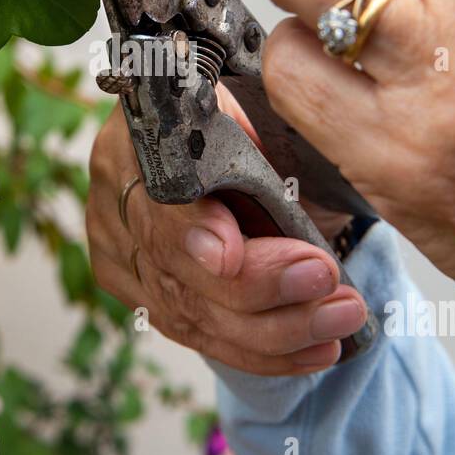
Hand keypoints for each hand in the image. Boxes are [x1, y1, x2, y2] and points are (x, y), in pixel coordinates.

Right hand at [85, 91, 367, 374]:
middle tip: (331, 287)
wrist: (203, 122)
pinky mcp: (133, 288)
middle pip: (174, 269)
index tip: (238, 255)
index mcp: (138, 133)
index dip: (196, 234)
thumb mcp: (250, 104)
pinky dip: (259, 350)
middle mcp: (116, 196)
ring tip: (338, 322)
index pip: (158, 196)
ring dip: (274, 332)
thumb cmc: (237, 110)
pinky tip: (314, 350)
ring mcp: (117, 249)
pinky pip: (193, 333)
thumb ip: (256, 144)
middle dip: (262, 289)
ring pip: (187, 314)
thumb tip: (282, 207)